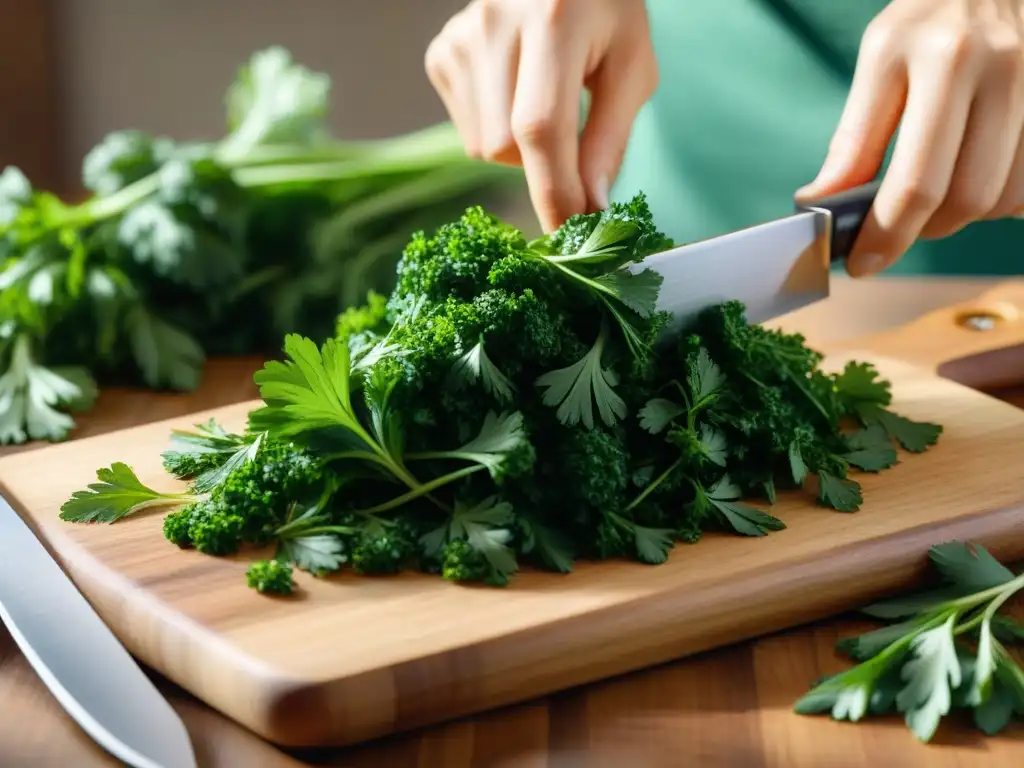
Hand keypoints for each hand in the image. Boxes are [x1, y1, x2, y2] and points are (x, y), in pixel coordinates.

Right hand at [424, 0, 657, 231]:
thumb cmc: (607, 14)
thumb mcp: (632, 65)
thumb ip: (611, 138)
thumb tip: (589, 208)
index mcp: (553, 19)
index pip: (541, 127)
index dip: (553, 190)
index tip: (568, 234)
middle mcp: (494, 24)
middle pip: (505, 147)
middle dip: (543, 166)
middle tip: (574, 136)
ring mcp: (460, 38)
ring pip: (483, 147)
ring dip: (519, 150)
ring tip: (543, 99)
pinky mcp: (441, 54)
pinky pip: (468, 131)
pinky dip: (496, 130)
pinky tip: (516, 91)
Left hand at [796, 0, 1023, 276]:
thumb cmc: (931, 19)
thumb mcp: (879, 58)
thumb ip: (855, 136)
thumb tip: (822, 203)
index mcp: (945, 60)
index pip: (917, 181)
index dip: (887, 236)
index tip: (863, 264)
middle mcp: (1005, 70)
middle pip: (967, 200)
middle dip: (925, 230)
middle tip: (901, 222)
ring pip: (1007, 200)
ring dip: (966, 215)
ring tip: (940, 190)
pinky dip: (1003, 198)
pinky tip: (979, 172)